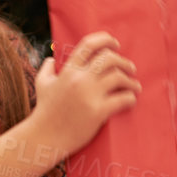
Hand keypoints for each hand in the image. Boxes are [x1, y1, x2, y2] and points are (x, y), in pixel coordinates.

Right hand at [32, 31, 140, 153]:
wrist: (44, 137)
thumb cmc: (44, 111)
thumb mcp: (41, 85)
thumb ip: (47, 69)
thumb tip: (50, 59)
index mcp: (68, 70)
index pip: (89, 44)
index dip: (105, 40)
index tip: (115, 44)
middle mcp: (79, 79)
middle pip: (109, 58)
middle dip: (123, 61)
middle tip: (130, 68)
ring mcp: (89, 95)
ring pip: (118, 77)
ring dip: (130, 81)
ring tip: (134, 86)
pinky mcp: (97, 112)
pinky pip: (122, 99)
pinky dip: (130, 97)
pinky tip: (131, 100)